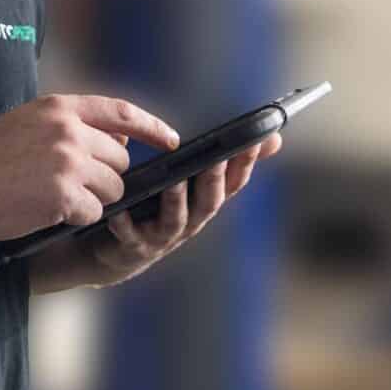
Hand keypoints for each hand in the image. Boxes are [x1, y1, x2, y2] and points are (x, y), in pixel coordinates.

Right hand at [0, 93, 181, 244]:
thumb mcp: (28, 123)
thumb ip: (70, 125)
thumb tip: (117, 134)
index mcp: (59, 107)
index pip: (121, 112)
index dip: (151, 126)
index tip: (171, 139)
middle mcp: (68, 130)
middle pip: (119, 158)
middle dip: (105, 176)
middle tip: (73, 185)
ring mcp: (68, 163)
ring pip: (112, 188)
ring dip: (92, 200)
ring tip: (54, 198)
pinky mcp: (64, 196)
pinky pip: (94, 212)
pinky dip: (76, 218)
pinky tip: (48, 212)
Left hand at [52, 133, 283, 292]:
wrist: (117, 252)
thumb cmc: (159, 208)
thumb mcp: (193, 182)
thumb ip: (223, 159)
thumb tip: (273, 137)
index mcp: (204, 201)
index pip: (234, 182)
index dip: (247, 162)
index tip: (258, 139)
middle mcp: (191, 221)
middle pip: (209, 202)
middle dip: (214, 180)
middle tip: (217, 159)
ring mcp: (164, 237)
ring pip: (176, 220)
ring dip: (177, 200)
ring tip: (174, 180)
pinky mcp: (134, 247)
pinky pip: (131, 236)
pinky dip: (126, 225)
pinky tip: (120, 212)